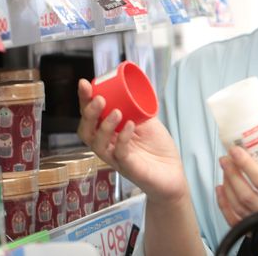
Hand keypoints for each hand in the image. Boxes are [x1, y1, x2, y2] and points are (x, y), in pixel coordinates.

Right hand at [76, 79, 187, 203]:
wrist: (173, 173)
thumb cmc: (157, 148)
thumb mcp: (146, 121)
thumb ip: (136, 107)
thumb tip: (130, 85)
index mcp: (109, 132)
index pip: (90, 116)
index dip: (84, 101)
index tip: (84, 84)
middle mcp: (107, 146)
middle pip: (87, 131)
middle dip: (89, 113)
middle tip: (99, 99)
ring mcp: (116, 158)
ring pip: (98, 145)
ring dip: (104, 126)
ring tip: (116, 112)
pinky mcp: (129, 168)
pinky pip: (120, 154)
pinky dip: (123, 138)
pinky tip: (130, 126)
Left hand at [215, 118, 257, 254]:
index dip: (247, 165)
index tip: (236, 151)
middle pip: (247, 196)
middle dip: (233, 174)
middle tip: (226, 157)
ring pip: (239, 209)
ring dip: (228, 187)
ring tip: (226, 169)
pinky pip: (235, 221)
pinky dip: (225, 205)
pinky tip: (222, 190)